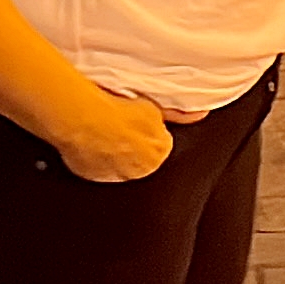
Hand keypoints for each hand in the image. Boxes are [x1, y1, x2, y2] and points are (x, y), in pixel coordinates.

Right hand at [54, 86, 181, 182]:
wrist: (85, 119)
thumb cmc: (117, 110)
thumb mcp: (154, 106)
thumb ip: (177, 114)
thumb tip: (199, 114)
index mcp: (158, 154)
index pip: (160, 145)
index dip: (149, 130)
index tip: (139, 119)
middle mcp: (139, 170)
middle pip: (140, 156)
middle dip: (133, 144)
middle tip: (122, 123)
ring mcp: (113, 175)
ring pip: (116, 163)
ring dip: (113, 152)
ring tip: (103, 130)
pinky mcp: (90, 177)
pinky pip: (94, 165)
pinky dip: (93, 156)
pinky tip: (89, 139)